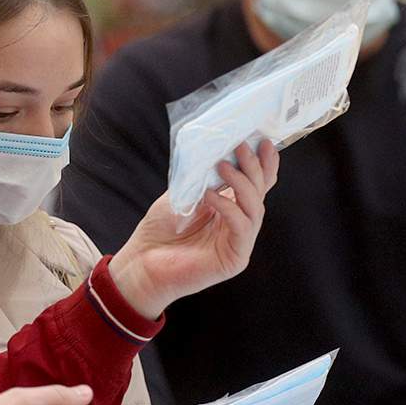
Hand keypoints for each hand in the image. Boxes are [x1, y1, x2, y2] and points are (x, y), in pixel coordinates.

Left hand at [107, 140, 279, 318]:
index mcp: (230, 208)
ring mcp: (239, 242)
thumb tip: (219, 150)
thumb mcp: (182, 193)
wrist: (141, 264)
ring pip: (255, 209)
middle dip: (253, 167)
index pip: (256, 184)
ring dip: (241, 183)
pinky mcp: (235, 258)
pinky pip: (241, 227)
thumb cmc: (159, 231)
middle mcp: (239, 224)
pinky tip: (210, 195)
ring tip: (223, 165)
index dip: (264, 164)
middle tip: (241, 146)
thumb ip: (202, 177)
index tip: (262, 140)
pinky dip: (228, 208)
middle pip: (260, 193)